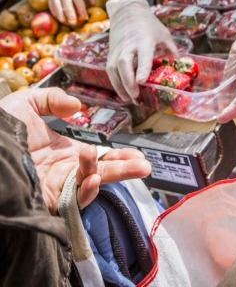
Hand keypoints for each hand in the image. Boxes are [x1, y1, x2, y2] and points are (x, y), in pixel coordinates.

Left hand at [0, 88, 150, 213]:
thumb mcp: (26, 104)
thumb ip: (53, 99)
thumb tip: (78, 108)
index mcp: (64, 152)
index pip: (98, 156)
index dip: (119, 156)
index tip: (137, 154)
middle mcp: (65, 170)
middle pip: (103, 172)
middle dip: (126, 169)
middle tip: (144, 166)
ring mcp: (58, 186)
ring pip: (93, 185)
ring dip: (113, 174)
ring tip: (133, 166)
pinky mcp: (49, 201)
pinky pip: (75, 201)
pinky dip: (87, 192)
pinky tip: (93, 180)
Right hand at [47, 0, 94, 25]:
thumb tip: (93, 5)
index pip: (77, 0)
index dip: (81, 11)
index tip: (84, 18)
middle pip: (66, 5)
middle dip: (71, 16)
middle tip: (76, 23)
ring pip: (56, 6)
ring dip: (62, 16)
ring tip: (67, 22)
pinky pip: (50, 3)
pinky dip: (54, 11)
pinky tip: (59, 17)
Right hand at [106, 0, 177, 101]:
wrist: (126, 11)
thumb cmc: (148, 24)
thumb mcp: (164, 34)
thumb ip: (172, 51)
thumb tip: (181, 67)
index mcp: (144, 40)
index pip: (142, 55)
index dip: (142, 68)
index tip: (142, 81)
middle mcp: (128, 45)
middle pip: (123, 64)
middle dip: (127, 81)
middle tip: (135, 95)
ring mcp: (118, 49)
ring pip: (113, 68)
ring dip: (120, 85)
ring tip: (129, 99)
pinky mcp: (111, 53)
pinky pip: (110, 69)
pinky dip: (115, 82)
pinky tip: (123, 92)